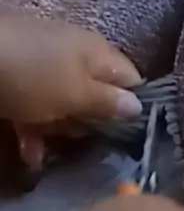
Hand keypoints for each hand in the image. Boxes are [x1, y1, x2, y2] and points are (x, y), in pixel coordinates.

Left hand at [0, 14, 142, 169]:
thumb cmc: (33, 77)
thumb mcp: (77, 93)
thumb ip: (109, 102)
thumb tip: (139, 107)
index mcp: (98, 53)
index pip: (132, 80)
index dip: (135, 109)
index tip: (132, 138)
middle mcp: (75, 55)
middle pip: (96, 95)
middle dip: (93, 126)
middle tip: (91, 151)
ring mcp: (44, 66)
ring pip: (63, 104)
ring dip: (59, 133)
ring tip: (54, 158)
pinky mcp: (17, 79)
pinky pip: (35, 107)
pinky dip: (35, 130)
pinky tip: (30, 155)